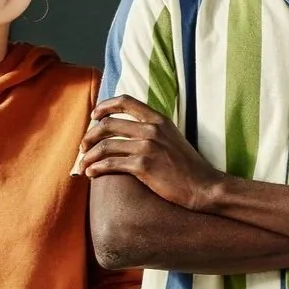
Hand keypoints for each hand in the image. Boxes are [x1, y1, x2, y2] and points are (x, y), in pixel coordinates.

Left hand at [79, 97, 224, 210]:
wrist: (205, 187)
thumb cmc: (189, 168)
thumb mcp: (174, 138)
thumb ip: (154, 130)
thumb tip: (132, 130)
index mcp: (159, 120)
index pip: (125, 101)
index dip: (105, 106)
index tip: (94, 116)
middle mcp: (152, 129)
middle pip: (108, 124)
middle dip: (90, 135)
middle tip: (83, 147)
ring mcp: (148, 147)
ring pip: (105, 145)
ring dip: (89, 155)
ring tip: (84, 164)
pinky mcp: (144, 166)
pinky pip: (111, 164)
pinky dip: (97, 168)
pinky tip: (92, 173)